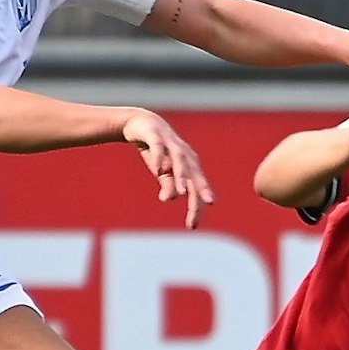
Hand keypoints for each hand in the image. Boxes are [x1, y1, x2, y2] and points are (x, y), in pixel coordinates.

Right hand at [121, 109, 214, 227]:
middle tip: (206, 205)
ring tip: (182, 193)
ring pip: (179, 161)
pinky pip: (159, 148)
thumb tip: (169, 200)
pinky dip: (160, 158)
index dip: (197, 205)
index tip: (193, 226)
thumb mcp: (162, 171)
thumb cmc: (157, 151)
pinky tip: (159, 171)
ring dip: (182, 176)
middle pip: (194, 175)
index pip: (197, 188)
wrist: (142, 124)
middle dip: (200, 191)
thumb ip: (168, 184)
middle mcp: (184, 154)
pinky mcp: (155, 136)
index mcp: (189, 164)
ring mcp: (170, 144)